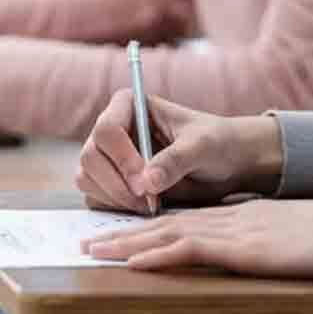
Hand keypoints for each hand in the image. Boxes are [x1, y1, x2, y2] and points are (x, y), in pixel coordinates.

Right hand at [76, 90, 282, 213]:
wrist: (225, 164)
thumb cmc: (216, 143)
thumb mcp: (202, 146)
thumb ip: (176, 160)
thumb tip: (147, 182)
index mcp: (129, 105)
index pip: (107, 129)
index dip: (122, 158)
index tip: (146, 183)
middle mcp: (112, 129)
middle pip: (90, 156)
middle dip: (116, 184)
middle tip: (147, 201)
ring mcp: (108, 156)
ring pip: (87, 178)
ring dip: (114, 198)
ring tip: (150, 205)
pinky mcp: (110, 181)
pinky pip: (96, 197)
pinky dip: (114, 207)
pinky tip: (142, 208)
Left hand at [80, 195, 312, 282]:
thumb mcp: (291, 231)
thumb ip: (266, 234)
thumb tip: (247, 241)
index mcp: (241, 214)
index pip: (186, 219)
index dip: (150, 226)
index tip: (124, 234)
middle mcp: (231, 217)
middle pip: (167, 222)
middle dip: (126, 232)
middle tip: (91, 240)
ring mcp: (236, 230)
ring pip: (169, 233)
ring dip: (128, 242)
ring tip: (95, 249)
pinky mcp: (244, 247)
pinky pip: (191, 250)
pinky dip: (158, 254)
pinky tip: (134, 260)